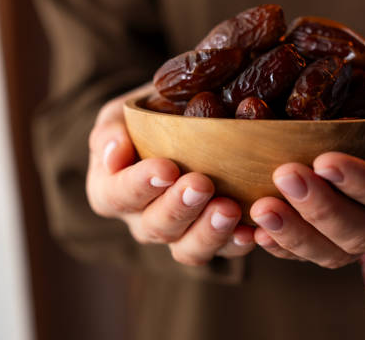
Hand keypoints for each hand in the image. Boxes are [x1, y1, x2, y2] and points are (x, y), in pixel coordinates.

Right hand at [86, 84, 254, 264]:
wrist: (184, 121)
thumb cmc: (149, 115)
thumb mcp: (121, 114)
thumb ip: (111, 131)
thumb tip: (114, 155)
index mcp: (112, 192)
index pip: (117, 195)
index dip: (139, 185)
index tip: (166, 168)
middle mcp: (143, 220)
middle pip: (156, 227)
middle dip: (179, 207)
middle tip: (201, 184)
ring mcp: (179, 235)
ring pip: (188, 249)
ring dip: (209, 232)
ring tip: (229, 209)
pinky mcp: (213, 239)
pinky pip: (224, 250)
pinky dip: (238, 243)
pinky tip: (253, 231)